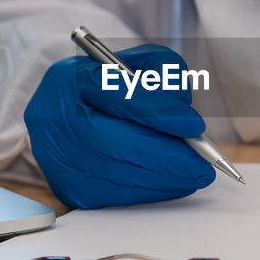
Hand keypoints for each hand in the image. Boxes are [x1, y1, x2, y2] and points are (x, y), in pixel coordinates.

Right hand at [24, 44, 214, 208]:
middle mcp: (56, 120)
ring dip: (165, 179)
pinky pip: (116, 196)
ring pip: (120, 175)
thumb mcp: (134, 63)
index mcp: (72, 80)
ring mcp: (58, 158)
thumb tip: (182, 108)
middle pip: (116, 144)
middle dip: (167, 158)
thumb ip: (162, 71)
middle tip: (203, 165)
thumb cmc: (103, 87)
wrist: (59, 115)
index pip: (117, 95)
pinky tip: (174, 184)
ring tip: (196, 175)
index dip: (158, 113)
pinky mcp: (68, 188)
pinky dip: (151, 192)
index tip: (193, 126)